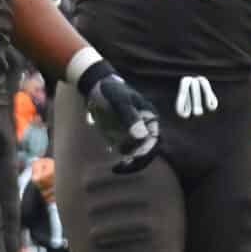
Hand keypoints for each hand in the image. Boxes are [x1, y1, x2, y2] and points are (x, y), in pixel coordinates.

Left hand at [77, 60, 160, 174]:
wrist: (96, 88)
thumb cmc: (111, 91)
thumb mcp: (120, 101)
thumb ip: (130, 117)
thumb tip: (141, 135)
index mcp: (150, 117)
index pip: (153, 138)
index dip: (145, 148)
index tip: (133, 153)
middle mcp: (143, 126)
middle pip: (146, 147)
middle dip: (137, 156)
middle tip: (125, 162)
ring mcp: (132, 132)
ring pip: (135, 150)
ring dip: (128, 158)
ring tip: (118, 164)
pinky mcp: (120, 135)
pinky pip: (123, 149)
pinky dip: (119, 154)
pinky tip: (111, 152)